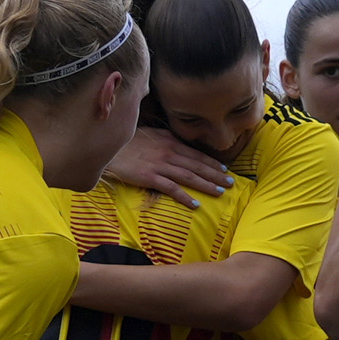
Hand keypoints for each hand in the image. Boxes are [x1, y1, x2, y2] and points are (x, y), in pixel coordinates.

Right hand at [103, 126, 231, 207]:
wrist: (107, 147)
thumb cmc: (128, 141)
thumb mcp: (151, 134)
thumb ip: (167, 140)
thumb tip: (181, 146)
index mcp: (170, 141)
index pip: (196, 154)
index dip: (212, 163)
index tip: (225, 169)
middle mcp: (169, 152)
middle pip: (197, 165)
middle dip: (216, 174)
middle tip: (231, 183)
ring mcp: (160, 165)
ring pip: (189, 176)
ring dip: (207, 185)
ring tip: (221, 192)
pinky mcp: (150, 177)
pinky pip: (172, 189)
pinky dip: (185, 197)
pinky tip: (196, 205)